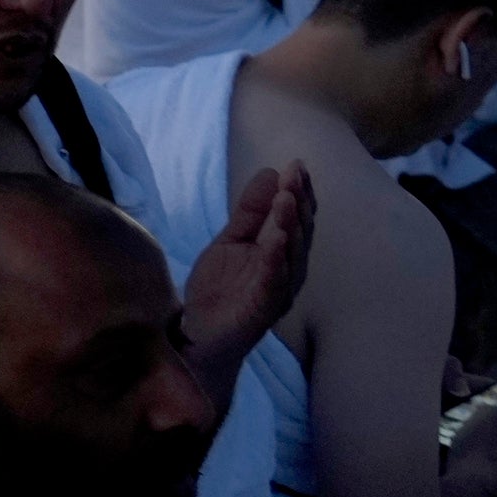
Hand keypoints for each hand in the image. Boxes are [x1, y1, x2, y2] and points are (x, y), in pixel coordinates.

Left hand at [176, 161, 313, 390]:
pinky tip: (275, 239)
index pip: (295, 217)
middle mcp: (286, 269)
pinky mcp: (264, 308)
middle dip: (297, 201)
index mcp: (280, 252)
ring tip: (286, 198)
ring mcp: (278, 289)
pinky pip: (273, 281)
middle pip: (298, 231)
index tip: (296, 165)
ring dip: (289, 225)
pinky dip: (276, 260)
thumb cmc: (219, 287)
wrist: (197, 332)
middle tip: (294, 174)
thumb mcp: (229, 241)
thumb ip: (248, 212)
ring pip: (290, 254)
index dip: (298, 192)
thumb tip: (269, 172)